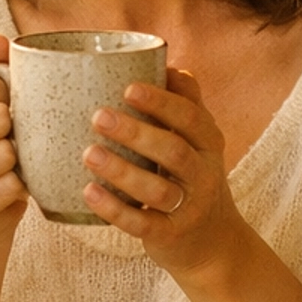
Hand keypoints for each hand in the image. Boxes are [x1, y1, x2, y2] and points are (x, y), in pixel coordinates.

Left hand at [81, 68, 245, 280]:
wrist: (212, 242)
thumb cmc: (192, 178)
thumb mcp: (198, 141)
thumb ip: (184, 103)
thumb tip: (162, 59)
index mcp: (208, 143)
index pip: (191, 117)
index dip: (162, 102)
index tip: (128, 88)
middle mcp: (203, 174)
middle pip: (173, 151)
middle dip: (136, 133)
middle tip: (98, 116)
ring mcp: (189, 208)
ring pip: (157, 190)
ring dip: (121, 171)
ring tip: (89, 154)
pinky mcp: (171, 236)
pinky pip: (142, 224)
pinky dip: (114, 210)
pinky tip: (89, 193)